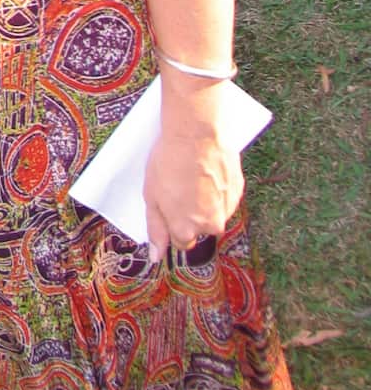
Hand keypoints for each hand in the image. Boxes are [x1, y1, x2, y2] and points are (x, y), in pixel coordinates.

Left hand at [143, 76, 243, 261]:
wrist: (196, 133)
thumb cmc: (168, 163)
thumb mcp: (151, 197)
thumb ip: (155, 229)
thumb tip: (156, 256)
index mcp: (187, 230)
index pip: (180, 242)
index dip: (172, 224)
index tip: (168, 205)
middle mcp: (210, 226)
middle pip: (198, 227)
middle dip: (189, 212)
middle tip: (179, 187)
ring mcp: (227, 209)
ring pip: (214, 211)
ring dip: (205, 199)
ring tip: (192, 175)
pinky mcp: (238, 190)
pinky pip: (226, 196)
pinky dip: (217, 187)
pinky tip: (206, 170)